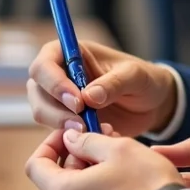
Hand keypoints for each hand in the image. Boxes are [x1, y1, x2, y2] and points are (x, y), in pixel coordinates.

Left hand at [26, 129, 182, 189]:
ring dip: (95, 183)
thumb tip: (72, 140)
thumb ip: (88, 141)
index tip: (70, 136)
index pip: (36, 166)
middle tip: (108, 144)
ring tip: (125, 170)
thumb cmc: (149, 186)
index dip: (50, 146)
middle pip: (62, 183)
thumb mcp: (119, 148)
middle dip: (81, 160)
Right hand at [27, 40, 177, 136]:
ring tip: (91, 130)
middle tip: (82, 123)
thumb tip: (88, 96)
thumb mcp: (136, 76)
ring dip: (61, 124)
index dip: (54, 83)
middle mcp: (59, 73)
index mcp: (70, 52)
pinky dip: (70, 137)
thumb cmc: (143, 80)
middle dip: (56, 109)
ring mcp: (58, 98)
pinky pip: (55, 130)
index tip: (77, 102)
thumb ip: (114, 82)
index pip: (44, 64)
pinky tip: (96, 137)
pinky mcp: (65, 119)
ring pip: (41, 112)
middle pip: (37, 90)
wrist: (152, 104)